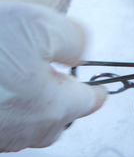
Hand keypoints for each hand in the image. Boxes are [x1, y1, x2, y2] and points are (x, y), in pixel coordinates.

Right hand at [0, 2, 106, 151]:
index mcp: (54, 107)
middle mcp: (28, 130)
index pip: (89, 102)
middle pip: (61, 118)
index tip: (101, 89)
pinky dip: (7, 107)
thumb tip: (82, 49)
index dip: (96, 90)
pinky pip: (3, 123)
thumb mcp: (39, 27)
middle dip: (64, 98)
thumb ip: (73, 39)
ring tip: (24, 80)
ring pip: (30, 124)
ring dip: (34, 104)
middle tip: (57, 76)